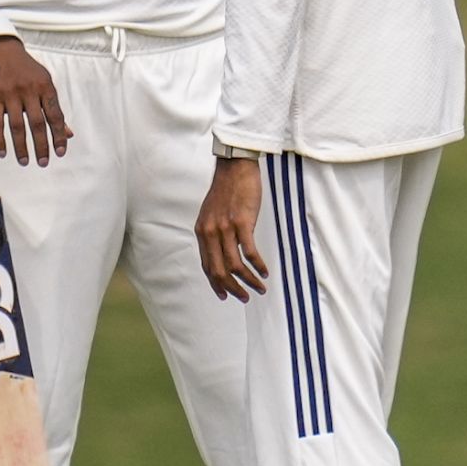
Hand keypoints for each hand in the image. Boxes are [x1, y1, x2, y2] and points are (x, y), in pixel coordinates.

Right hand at [0, 37, 70, 166]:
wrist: (0, 49)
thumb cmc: (25, 69)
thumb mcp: (44, 82)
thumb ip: (53, 108)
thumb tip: (68, 133)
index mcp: (45, 87)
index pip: (55, 116)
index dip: (58, 135)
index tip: (60, 152)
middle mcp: (29, 90)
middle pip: (37, 124)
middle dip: (42, 145)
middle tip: (44, 162)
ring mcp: (10, 94)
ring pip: (17, 126)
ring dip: (21, 147)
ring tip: (25, 161)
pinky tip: (3, 152)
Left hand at [195, 160, 267, 301]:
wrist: (234, 168)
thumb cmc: (227, 189)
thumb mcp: (212, 213)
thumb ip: (214, 232)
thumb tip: (223, 251)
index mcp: (202, 231)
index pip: (206, 265)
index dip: (216, 283)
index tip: (225, 295)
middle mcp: (210, 232)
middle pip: (219, 270)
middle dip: (232, 288)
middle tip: (245, 298)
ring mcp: (225, 228)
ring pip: (234, 265)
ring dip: (248, 281)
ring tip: (260, 288)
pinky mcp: (241, 222)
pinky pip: (249, 252)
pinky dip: (258, 266)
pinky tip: (264, 271)